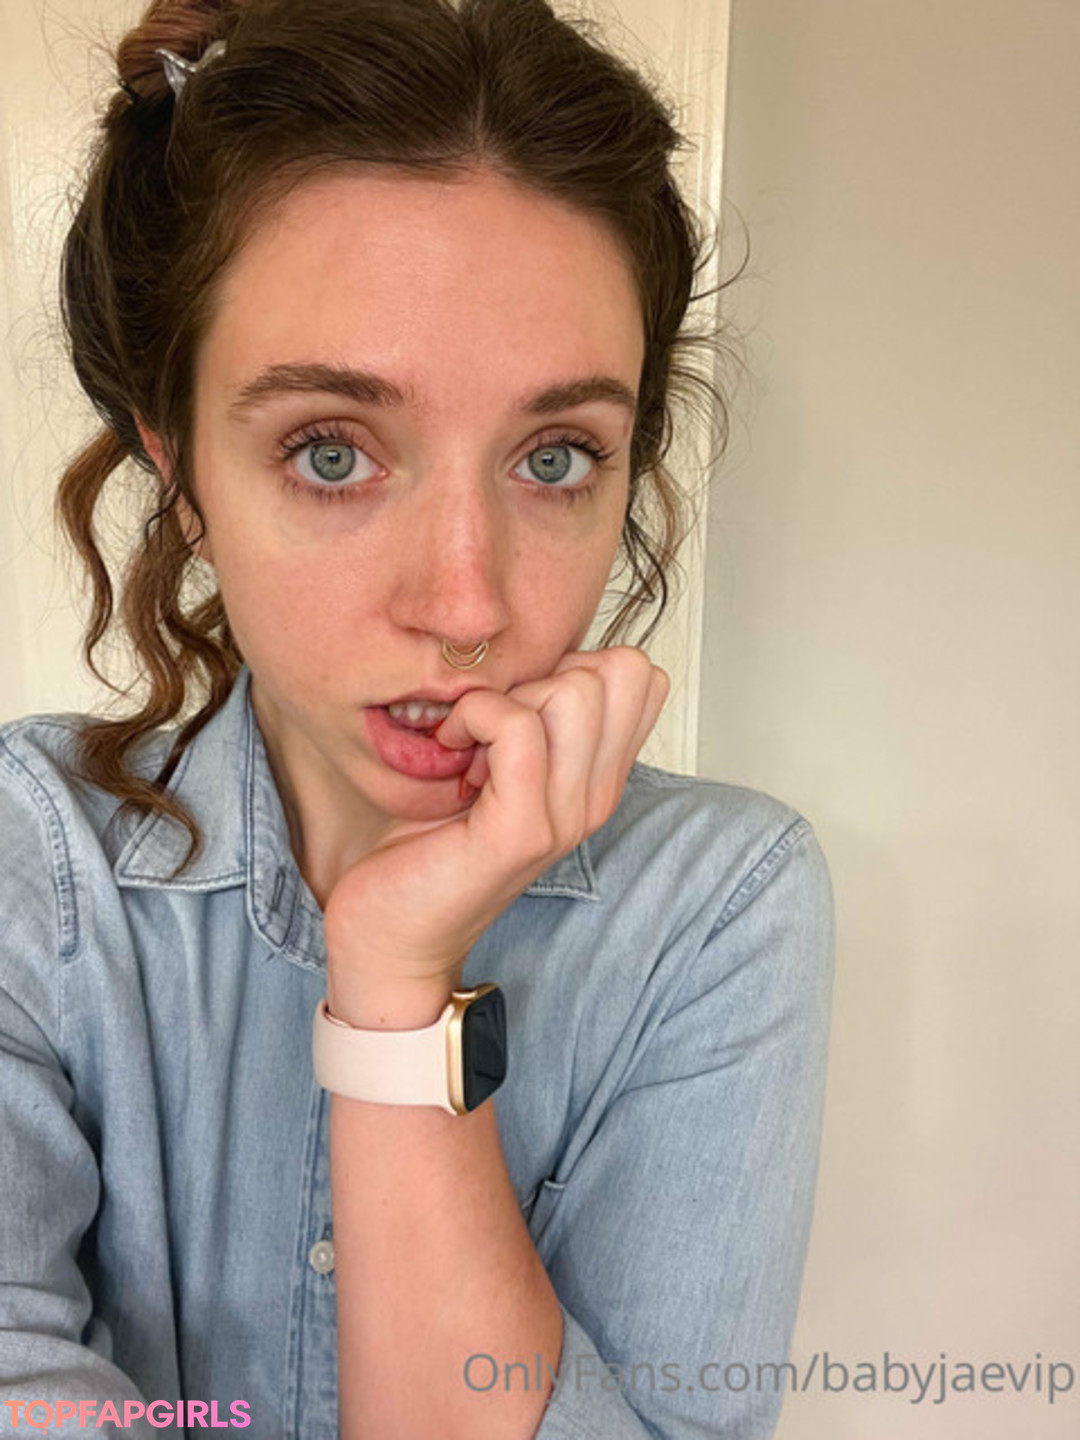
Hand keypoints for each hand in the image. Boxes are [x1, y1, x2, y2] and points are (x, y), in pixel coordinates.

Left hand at [322, 646, 669, 1017]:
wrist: (391, 938)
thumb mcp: (492, 768)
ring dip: (508, 697)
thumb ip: (527, 718)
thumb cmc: (426, 849)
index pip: (641, 676)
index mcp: (596, 779)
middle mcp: (595, 798)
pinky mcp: (521, 831)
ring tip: (467, 740)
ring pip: (575, 691)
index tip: (520, 703)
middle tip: (491, 724)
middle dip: (543, 675)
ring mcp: (565, 817)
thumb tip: (523, 653)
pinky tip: (450, 748)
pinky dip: (474, 716)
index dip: (577, 664)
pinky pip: (516, 727)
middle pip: (616, 672)